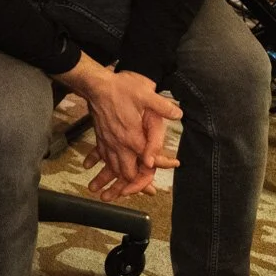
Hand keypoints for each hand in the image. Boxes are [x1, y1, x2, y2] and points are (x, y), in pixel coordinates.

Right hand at [59, 56, 180, 200]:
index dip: (159, 167)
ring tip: (124, 188)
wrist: (96, 85)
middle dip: (136, 183)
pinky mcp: (100, 137)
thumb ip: (162, 106)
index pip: (146, 161)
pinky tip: (106, 167)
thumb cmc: (120, 89)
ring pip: (113, 168)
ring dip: (119, 179)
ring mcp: (108, 142)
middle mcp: (119, 144)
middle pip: (127, 172)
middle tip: (147, 189)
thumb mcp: (145, 94)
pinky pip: (103, 157)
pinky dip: (106, 165)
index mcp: (132, 137)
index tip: (171, 166)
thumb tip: (178, 113)